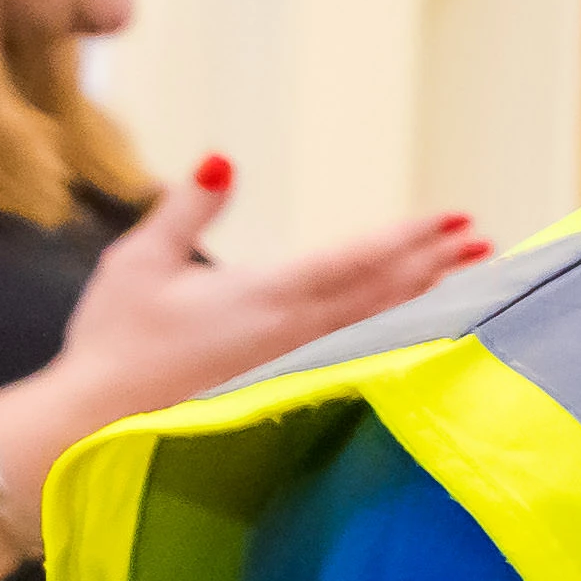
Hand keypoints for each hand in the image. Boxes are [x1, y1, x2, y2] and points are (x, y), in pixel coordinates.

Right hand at [18, 158, 480, 442]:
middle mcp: (299, 331)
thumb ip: (188, 209)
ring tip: (468, 275)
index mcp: (270, 294)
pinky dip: (397, 330)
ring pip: (380, 323)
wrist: (98, 420)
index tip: (455, 219)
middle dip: (436, 262)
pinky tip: (418, 326)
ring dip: (426, 296)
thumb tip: (221, 160)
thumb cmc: (116, 341)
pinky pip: (360, 353)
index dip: (411, 237)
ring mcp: (300, 364)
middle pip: (386, 291)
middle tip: (482, 242)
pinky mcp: (291, 388)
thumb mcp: (142, 261)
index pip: (360, 258)